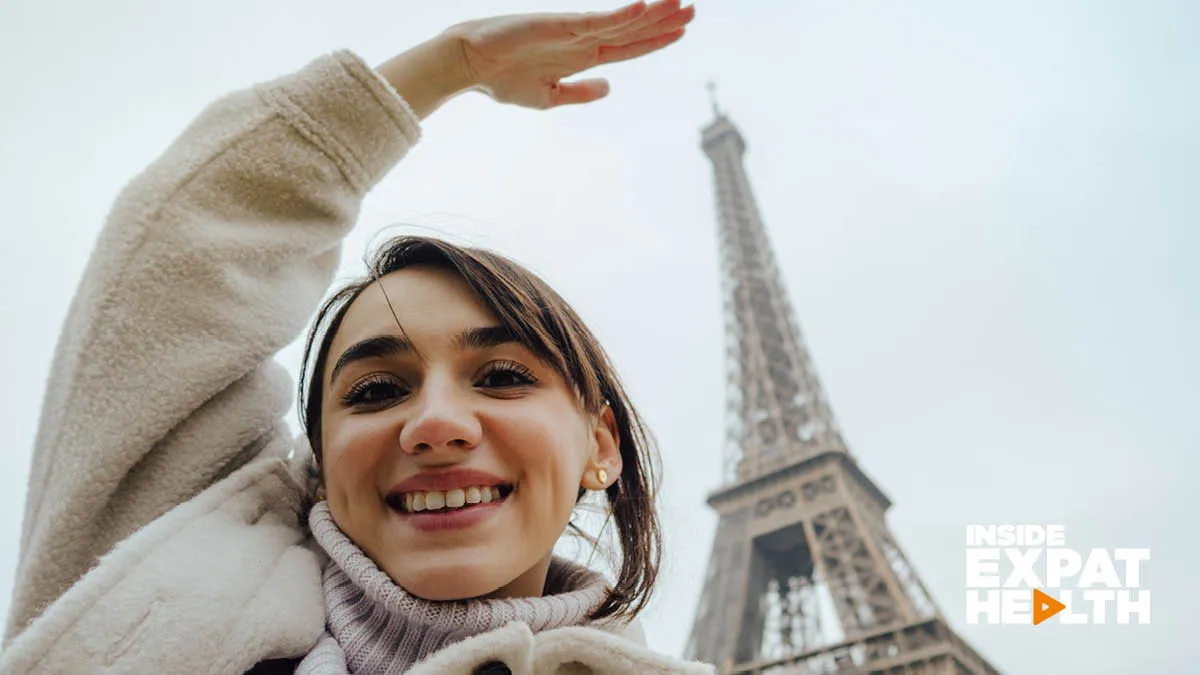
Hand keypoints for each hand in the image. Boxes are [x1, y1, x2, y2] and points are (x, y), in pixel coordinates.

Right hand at [446, 0, 694, 108]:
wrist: (470, 65)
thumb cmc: (502, 80)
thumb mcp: (549, 97)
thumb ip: (580, 93)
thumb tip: (609, 88)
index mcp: (582, 56)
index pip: (628, 47)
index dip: (656, 40)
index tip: (682, 31)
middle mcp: (583, 40)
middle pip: (632, 30)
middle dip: (664, 20)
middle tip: (693, 10)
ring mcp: (573, 30)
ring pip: (622, 22)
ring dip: (652, 13)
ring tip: (680, 2)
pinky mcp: (560, 25)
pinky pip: (596, 20)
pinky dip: (620, 15)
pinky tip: (643, 7)